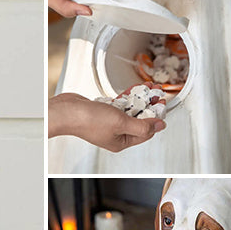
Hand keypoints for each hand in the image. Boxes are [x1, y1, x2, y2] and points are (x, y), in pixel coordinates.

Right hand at [49, 93, 165, 152]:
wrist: (69, 112)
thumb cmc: (89, 121)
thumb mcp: (121, 123)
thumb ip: (142, 126)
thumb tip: (159, 126)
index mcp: (121, 142)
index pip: (146, 132)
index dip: (156, 118)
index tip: (161, 104)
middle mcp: (116, 134)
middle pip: (140, 120)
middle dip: (150, 105)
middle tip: (157, 93)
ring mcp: (109, 123)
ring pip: (131, 110)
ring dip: (141, 99)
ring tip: (149, 87)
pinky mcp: (103, 113)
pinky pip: (121, 105)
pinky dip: (129, 97)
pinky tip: (134, 89)